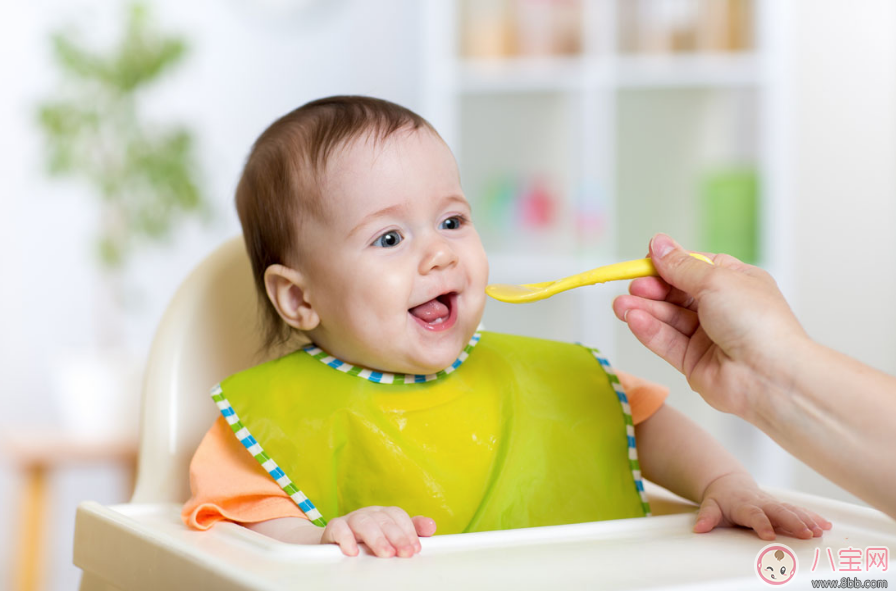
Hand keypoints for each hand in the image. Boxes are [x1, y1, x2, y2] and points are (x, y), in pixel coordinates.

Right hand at [320, 506, 436, 557]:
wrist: (335, 542)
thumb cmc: (367, 540)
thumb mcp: (391, 536)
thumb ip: (411, 531)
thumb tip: (431, 526)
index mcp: (383, 514)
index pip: (398, 515)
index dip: (408, 530)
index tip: (415, 548)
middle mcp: (369, 513)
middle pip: (384, 519)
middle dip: (397, 536)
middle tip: (405, 553)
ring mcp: (351, 519)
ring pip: (364, 522)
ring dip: (376, 538)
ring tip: (386, 554)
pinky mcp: (334, 528)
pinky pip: (339, 529)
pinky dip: (346, 539)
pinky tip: (353, 551)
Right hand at [613, 233, 809, 416]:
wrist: (770, 376)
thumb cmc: (756, 321)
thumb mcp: (715, 280)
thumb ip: (680, 266)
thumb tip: (658, 243)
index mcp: (736, 283)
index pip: (694, 268)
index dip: (668, 265)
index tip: (644, 261)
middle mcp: (722, 309)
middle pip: (676, 294)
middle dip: (652, 289)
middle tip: (633, 286)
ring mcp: (708, 337)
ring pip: (668, 319)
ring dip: (643, 310)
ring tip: (620, 305)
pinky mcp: (694, 362)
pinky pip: (667, 342)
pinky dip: (649, 330)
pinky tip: (633, 320)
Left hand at [694, 472, 831, 539]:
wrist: (729, 484)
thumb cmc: (720, 499)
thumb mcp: (710, 506)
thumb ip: (706, 517)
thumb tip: (700, 528)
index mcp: (744, 505)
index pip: (754, 515)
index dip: (761, 524)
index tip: (768, 535)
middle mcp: (762, 503)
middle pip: (779, 511)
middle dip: (793, 522)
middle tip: (807, 534)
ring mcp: (774, 503)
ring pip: (793, 510)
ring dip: (807, 520)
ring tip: (820, 531)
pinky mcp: (782, 506)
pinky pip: (799, 510)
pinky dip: (813, 516)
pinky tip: (827, 525)